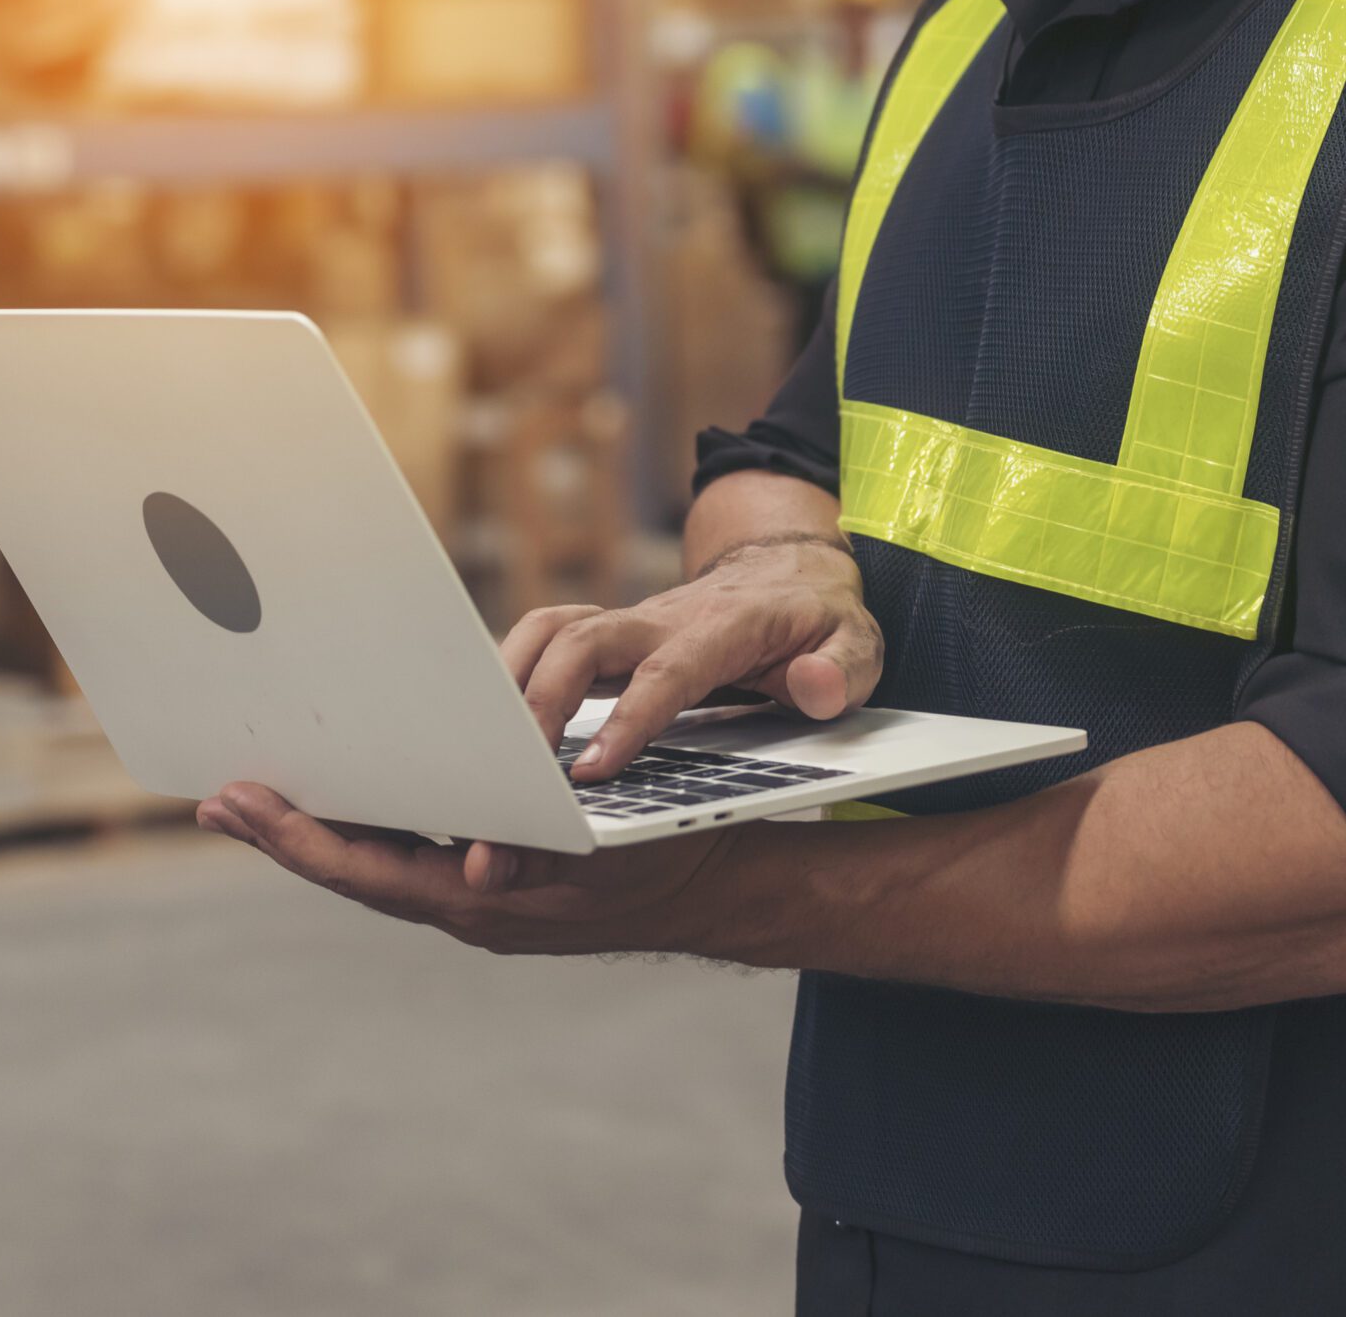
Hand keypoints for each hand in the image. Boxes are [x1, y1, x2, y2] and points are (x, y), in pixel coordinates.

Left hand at [196, 783, 739, 957]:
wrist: (709, 887)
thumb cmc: (659, 855)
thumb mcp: (603, 848)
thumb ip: (537, 855)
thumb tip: (481, 864)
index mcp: (477, 902)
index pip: (364, 873)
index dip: (297, 840)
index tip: (239, 805)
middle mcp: (461, 904)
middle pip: (352, 867)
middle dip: (283, 833)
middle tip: (215, 799)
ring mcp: (469, 897)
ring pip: (374, 861)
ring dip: (316, 829)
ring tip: (254, 796)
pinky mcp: (484, 880)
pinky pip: (406, 853)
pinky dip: (364, 828)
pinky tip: (342, 797)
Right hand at [500, 535, 883, 780]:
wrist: (789, 572)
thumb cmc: (818, 619)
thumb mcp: (860, 645)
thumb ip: (843, 669)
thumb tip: (813, 689)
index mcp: (724, 627)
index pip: (668, 672)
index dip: (628, 720)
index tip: (592, 772)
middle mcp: (664, 618)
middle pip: (584, 640)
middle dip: (544, 701)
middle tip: (517, 772)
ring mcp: (630, 624)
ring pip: (551, 630)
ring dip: (512, 680)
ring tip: (485, 747)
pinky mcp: (609, 635)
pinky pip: (546, 638)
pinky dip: (511, 671)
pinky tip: (494, 724)